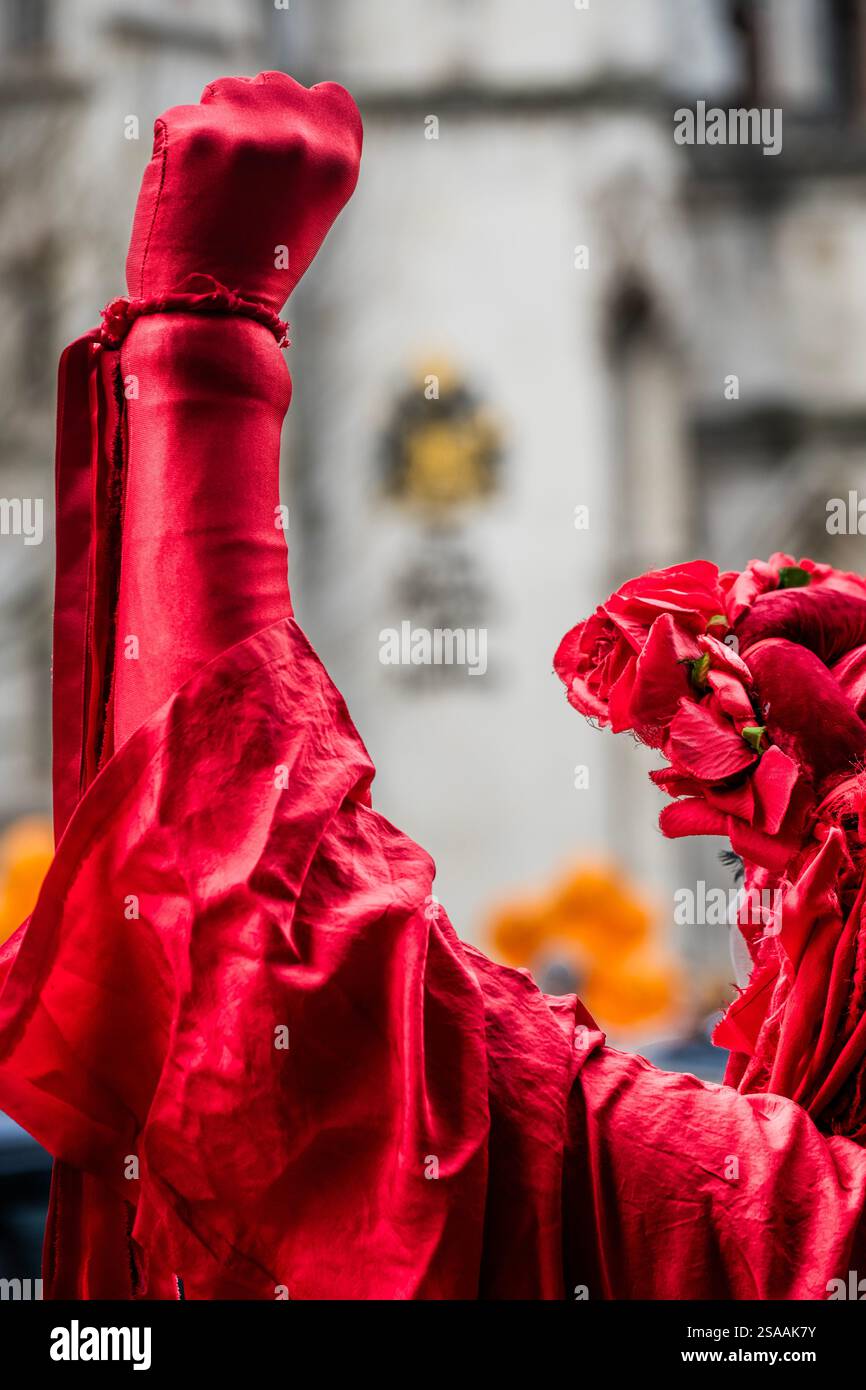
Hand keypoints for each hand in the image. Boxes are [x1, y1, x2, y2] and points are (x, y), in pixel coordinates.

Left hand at [125, 71, 361, 310]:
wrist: (212, 313)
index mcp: (336, 159)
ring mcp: (244, 127)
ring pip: (222, 96)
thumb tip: (269, 114)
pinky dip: (175, 154)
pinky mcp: (192, 129)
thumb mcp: (304, 213)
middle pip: (270, 88)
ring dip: (212, 130)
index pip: (329, 98)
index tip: (280, 148)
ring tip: (210, 191)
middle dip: (251, 119)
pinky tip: (184, 196)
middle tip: (235, 181)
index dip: (300, 117)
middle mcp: (298, 134)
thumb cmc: (257, 275)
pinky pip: (178, 121)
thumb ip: (300, 158)